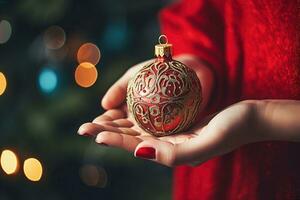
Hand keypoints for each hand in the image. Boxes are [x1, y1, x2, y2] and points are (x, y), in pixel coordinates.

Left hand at [78, 100, 259, 166]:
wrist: (250, 118)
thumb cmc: (232, 129)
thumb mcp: (205, 143)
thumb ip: (172, 154)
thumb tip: (139, 151)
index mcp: (172, 153)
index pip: (136, 146)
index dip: (113, 139)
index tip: (93, 132)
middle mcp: (168, 145)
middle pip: (132, 138)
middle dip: (107, 132)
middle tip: (83, 127)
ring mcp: (172, 133)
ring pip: (138, 128)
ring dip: (116, 124)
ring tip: (97, 120)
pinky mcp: (178, 122)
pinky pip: (151, 118)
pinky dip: (134, 115)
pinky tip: (124, 110)